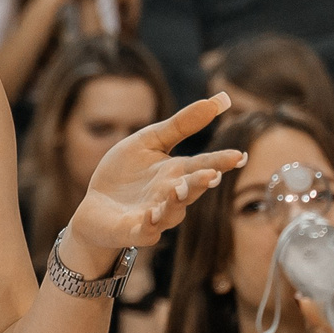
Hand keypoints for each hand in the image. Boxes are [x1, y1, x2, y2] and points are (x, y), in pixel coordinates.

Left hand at [68, 92, 247, 255]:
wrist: (95, 206)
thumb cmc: (125, 174)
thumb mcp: (149, 141)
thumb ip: (180, 125)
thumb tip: (215, 101)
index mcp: (176, 172)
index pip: (202, 165)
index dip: (220, 161)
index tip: (238, 156)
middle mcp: (170, 196)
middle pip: (190, 190)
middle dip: (200, 183)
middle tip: (211, 174)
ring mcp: (154, 215)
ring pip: (172, 213)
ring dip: (176, 203)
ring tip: (178, 191)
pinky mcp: (133, 230)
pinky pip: (145, 231)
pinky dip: (149, 225)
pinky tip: (150, 215)